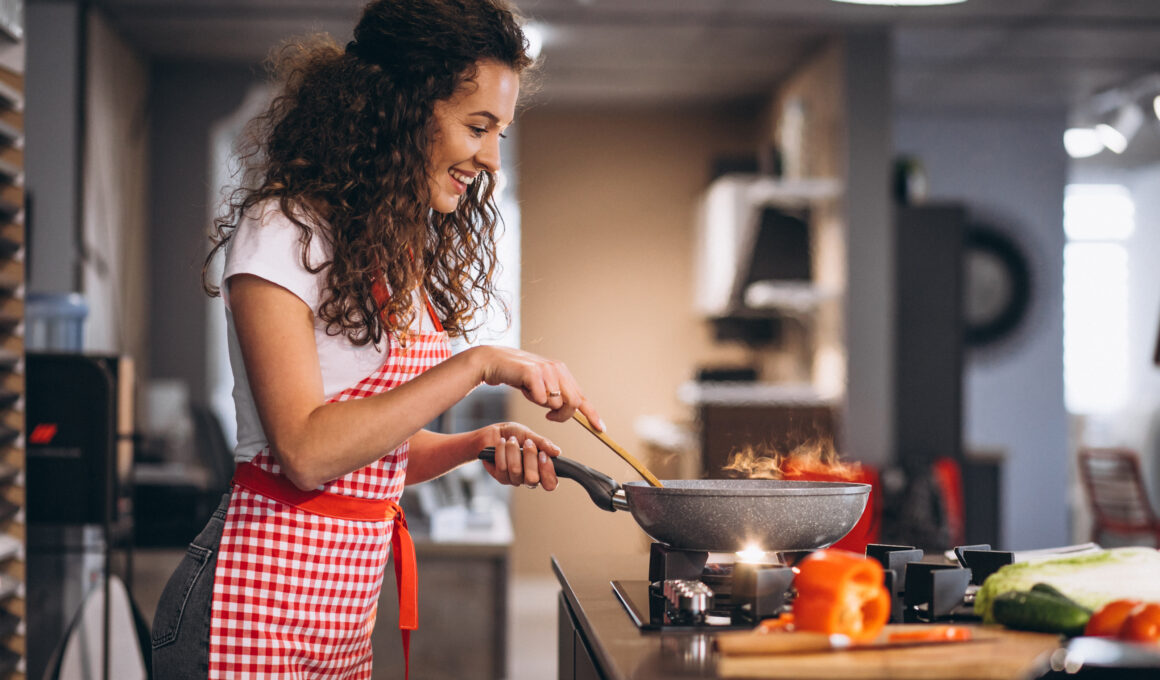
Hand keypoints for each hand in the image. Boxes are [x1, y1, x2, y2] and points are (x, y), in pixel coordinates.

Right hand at [470, 345, 603, 429]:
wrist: (495, 363)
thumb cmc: (518, 377)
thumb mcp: (542, 387)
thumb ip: (556, 396)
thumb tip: (569, 413)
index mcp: (562, 372)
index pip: (581, 397)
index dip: (592, 414)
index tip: (601, 428)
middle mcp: (558, 369)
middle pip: (573, 403)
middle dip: (562, 415)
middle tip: (549, 416)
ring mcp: (546, 369)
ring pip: (556, 403)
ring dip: (542, 405)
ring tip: (530, 392)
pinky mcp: (533, 372)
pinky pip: (541, 398)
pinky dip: (532, 398)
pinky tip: (524, 388)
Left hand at [477, 422, 560, 489]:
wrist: (494, 432)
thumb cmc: (514, 434)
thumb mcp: (530, 435)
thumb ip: (544, 444)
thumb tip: (557, 452)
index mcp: (541, 469)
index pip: (550, 484)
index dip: (548, 472)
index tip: (543, 455)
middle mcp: (528, 478)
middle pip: (532, 479)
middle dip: (530, 457)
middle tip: (528, 443)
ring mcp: (514, 479)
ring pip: (516, 471)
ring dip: (514, 451)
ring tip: (511, 440)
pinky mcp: (500, 477)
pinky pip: (502, 467)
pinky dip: (502, 451)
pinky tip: (502, 443)